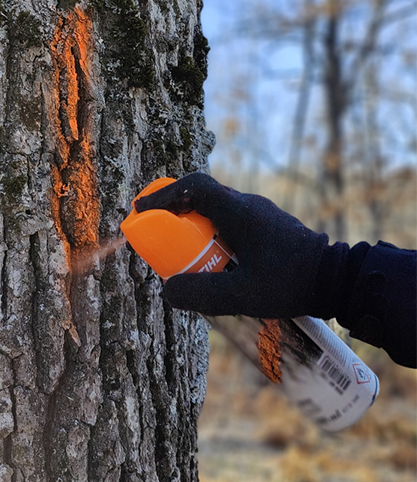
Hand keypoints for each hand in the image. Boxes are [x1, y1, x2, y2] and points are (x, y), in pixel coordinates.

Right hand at [135, 172, 337, 318]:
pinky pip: (231, 221)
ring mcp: (260, 214)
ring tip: (184, 254)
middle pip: (201, 196)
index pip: (194, 186)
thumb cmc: (291, 283)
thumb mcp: (242, 295)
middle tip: (158, 236)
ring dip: (195, 226)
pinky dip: (213, 233)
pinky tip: (215, 262)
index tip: (143, 210)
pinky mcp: (269, 226)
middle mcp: (247, 205)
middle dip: (174, 213)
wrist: (337, 279)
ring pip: (216, 210)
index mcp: (238, 211)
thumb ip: (201, 294)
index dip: (164, 195)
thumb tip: (167, 290)